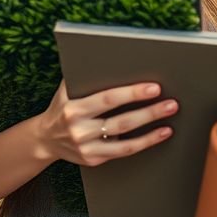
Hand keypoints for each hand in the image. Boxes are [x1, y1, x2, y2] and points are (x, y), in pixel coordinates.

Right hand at [33, 80, 177, 166]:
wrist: (44, 139)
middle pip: (121, 122)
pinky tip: (159, 134)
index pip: (108, 99)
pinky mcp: (94, 159)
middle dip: (149, 112)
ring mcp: (87, 148)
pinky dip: (144, 143)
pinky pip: (123, 151)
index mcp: (74, 109)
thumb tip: (113, 57)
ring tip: (170, 121)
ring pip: (125, 142)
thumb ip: (86, 76)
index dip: (133, 93)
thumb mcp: (67, 90)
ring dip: (151, 133)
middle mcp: (79, 130)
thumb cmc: (63, 107)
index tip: (154, 88)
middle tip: (171, 103)